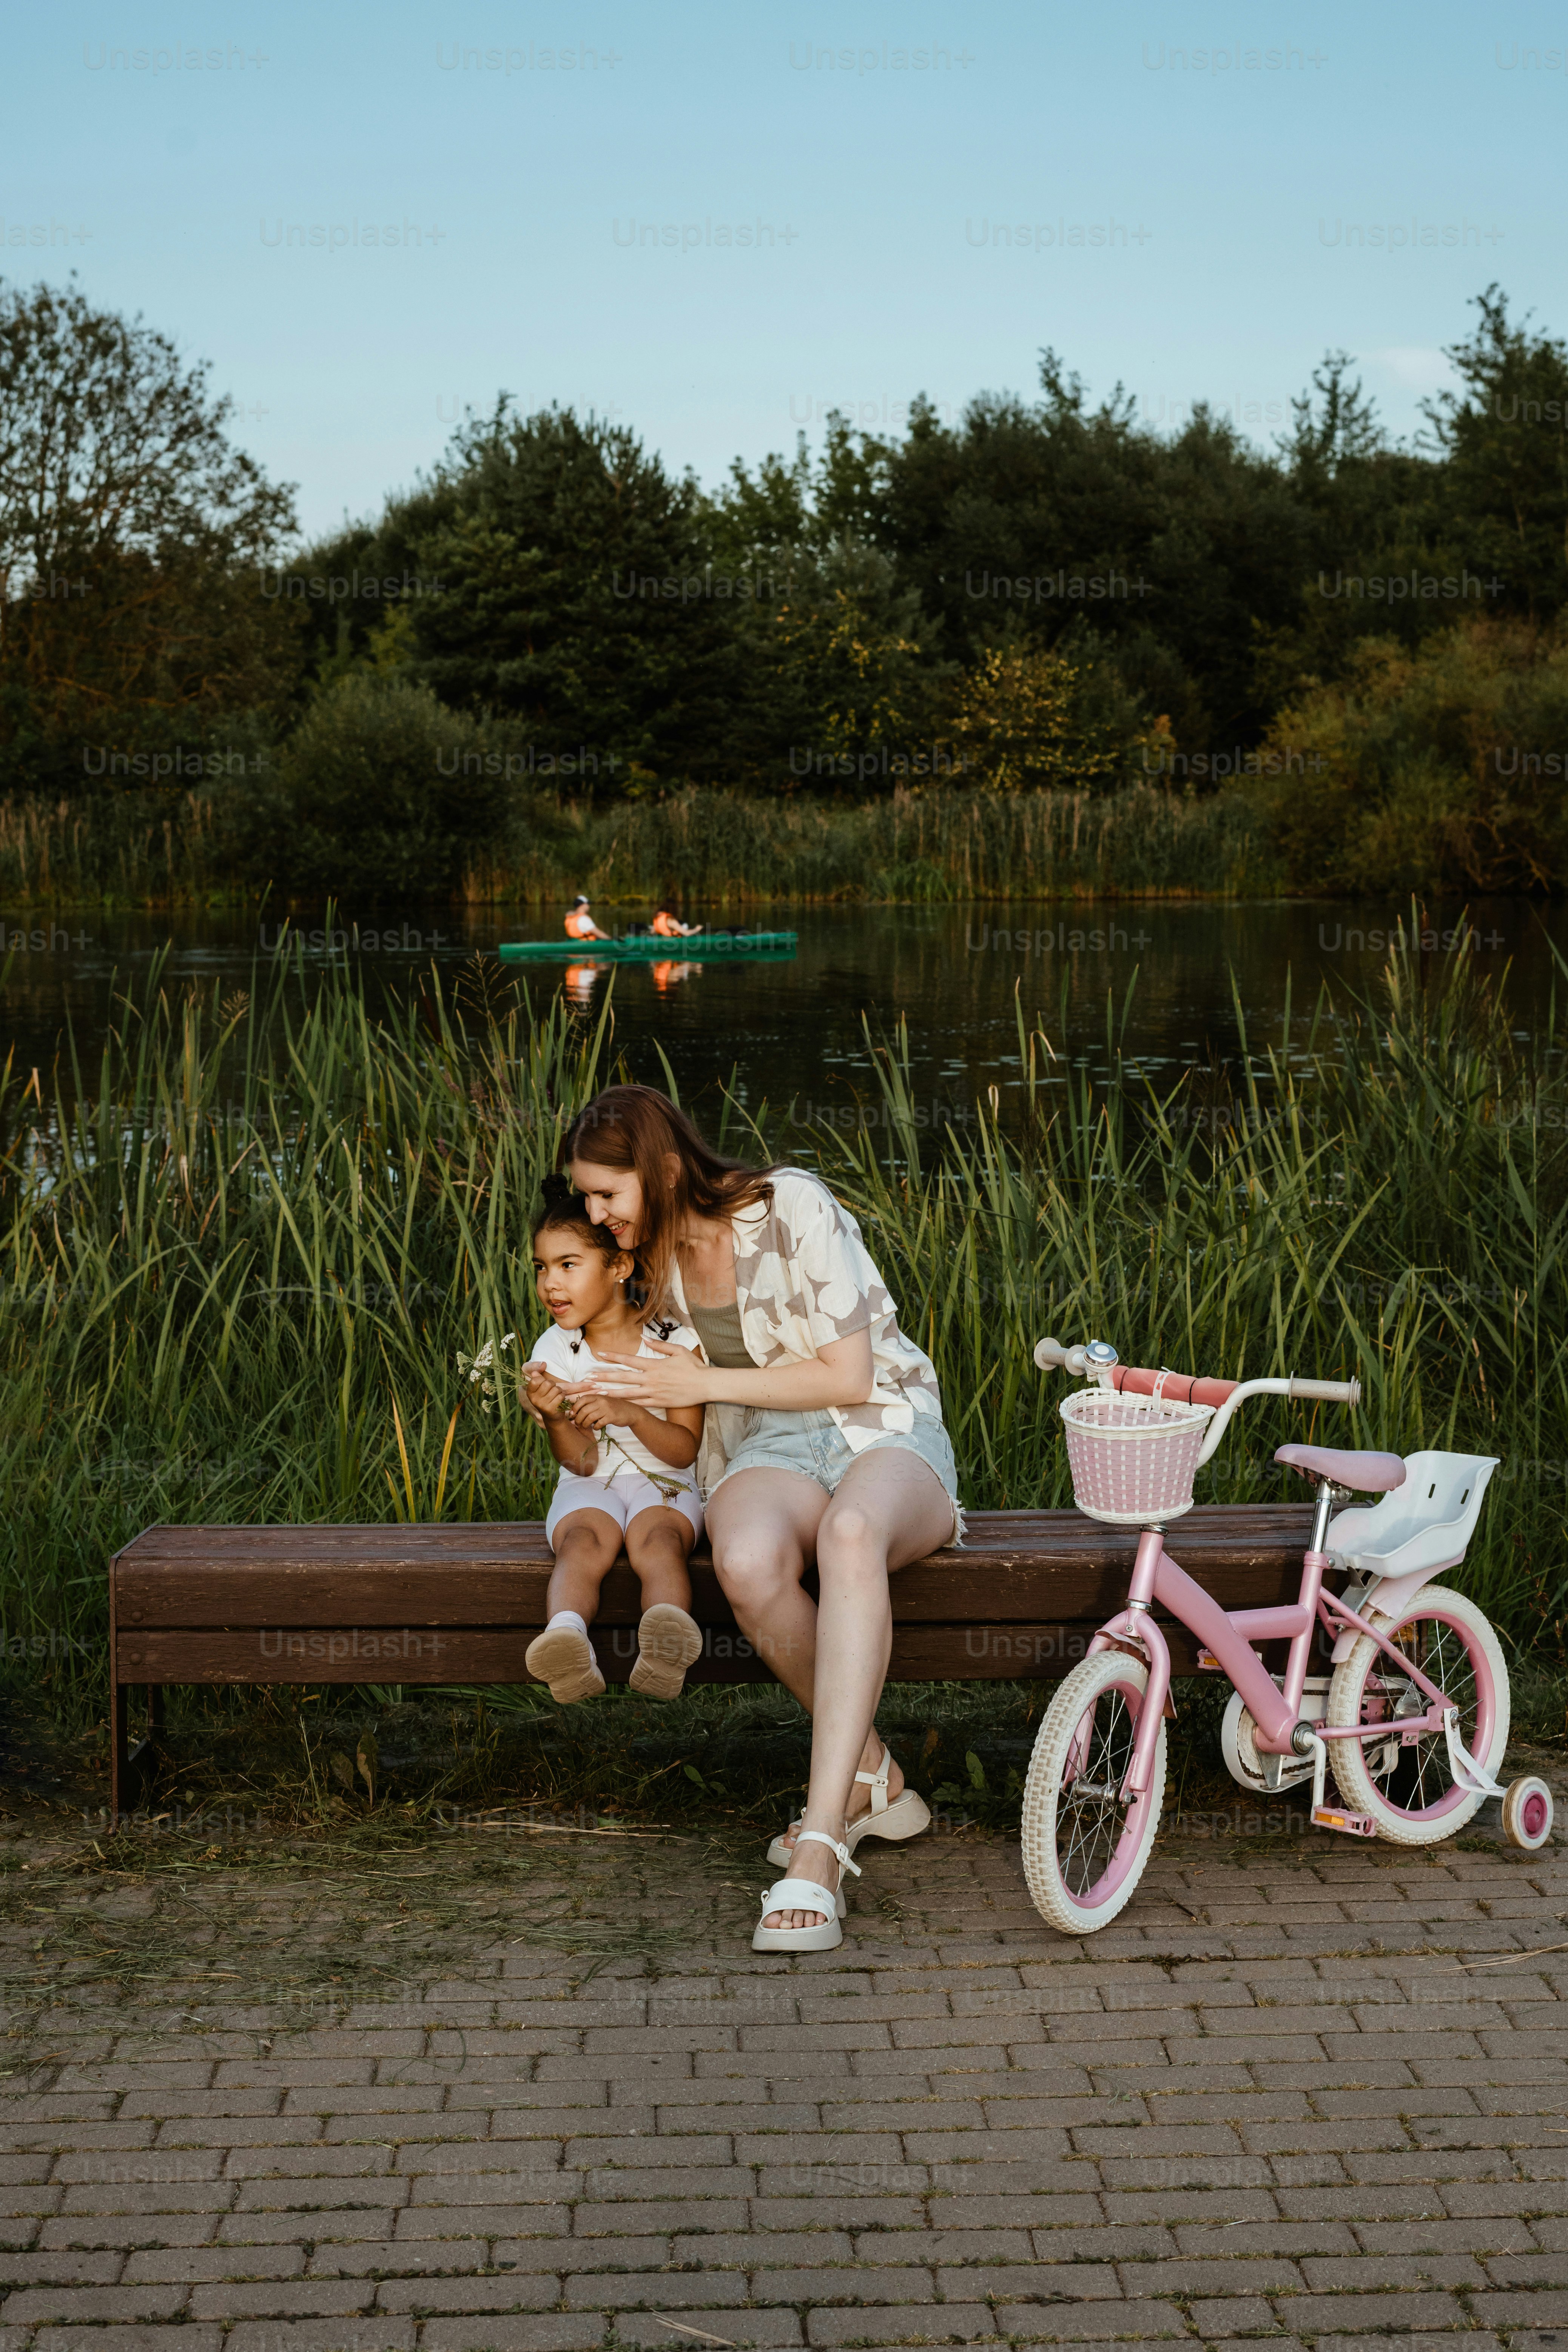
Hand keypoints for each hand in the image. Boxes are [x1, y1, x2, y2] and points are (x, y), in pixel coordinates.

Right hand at [519, 1363, 566, 1419]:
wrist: (552, 1416)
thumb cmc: (546, 1397)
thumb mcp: (540, 1385)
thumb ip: (539, 1375)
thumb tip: (542, 1365)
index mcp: (529, 1392)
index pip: (536, 1380)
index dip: (543, 1380)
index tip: (544, 1384)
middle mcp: (533, 1400)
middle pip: (548, 1383)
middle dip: (553, 1385)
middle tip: (552, 1390)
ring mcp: (541, 1405)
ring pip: (556, 1389)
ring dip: (559, 1391)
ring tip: (555, 1396)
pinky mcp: (550, 1409)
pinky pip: (561, 1396)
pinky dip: (562, 1397)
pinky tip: (559, 1401)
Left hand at [554, 1382, 616, 1430]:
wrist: (630, 1412)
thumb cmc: (613, 1408)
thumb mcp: (603, 1403)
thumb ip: (591, 1405)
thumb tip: (575, 1413)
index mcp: (598, 1396)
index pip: (583, 1399)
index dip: (575, 1407)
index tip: (571, 1414)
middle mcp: (602, 1401)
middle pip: (584, 1410)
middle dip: (578, 1418)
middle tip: (577, 1423)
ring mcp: (607, 1409)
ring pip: (590, 1417)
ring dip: (585, 1424)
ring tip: (585, 1426)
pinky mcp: (611, 1417)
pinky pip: (599, 1423)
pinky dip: (595, 1427)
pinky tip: (596, 1427)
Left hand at [580, 1336, 711, 1409]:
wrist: (706, 1385)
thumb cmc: (694, 1367)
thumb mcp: (678, 1350)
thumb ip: (659, 1345)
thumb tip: (644, 1337)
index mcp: (654, 1365)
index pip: (629, 1360)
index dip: (613, 1357)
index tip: (600, 1354)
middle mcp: (651, 1379)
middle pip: (623, 1377)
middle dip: (604, 1377)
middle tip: (589, 1378)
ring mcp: (654, 1392)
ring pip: (627, 1393)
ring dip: (611, 1392)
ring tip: (597, 1392)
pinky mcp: (658, 1403)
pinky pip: (639, 1403)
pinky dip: (626, 1403)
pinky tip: (616, 1403)